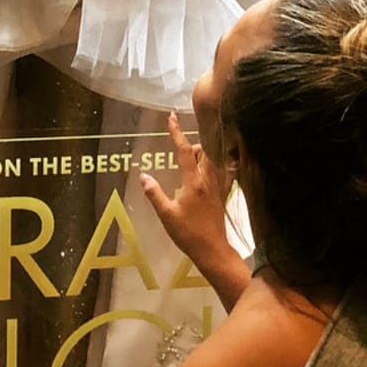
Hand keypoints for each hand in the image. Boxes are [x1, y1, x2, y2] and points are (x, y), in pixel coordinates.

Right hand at [140, 112, 235, 274]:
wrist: (212, 249)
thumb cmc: (187, 233)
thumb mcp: (166, 214)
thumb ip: (154, 193)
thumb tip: (144, 176)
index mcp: (193, 182)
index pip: (185, 151)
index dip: (177, 133)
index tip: (171, 118)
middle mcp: (208, 179)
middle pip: (204, 150)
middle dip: (193, 145)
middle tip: (180, 151)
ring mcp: (218, 186)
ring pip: (213, 159)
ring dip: (203, 154)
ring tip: (190, 162)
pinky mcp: (222, 194)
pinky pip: (222, 172)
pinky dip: (216, 166)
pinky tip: (209, 172)